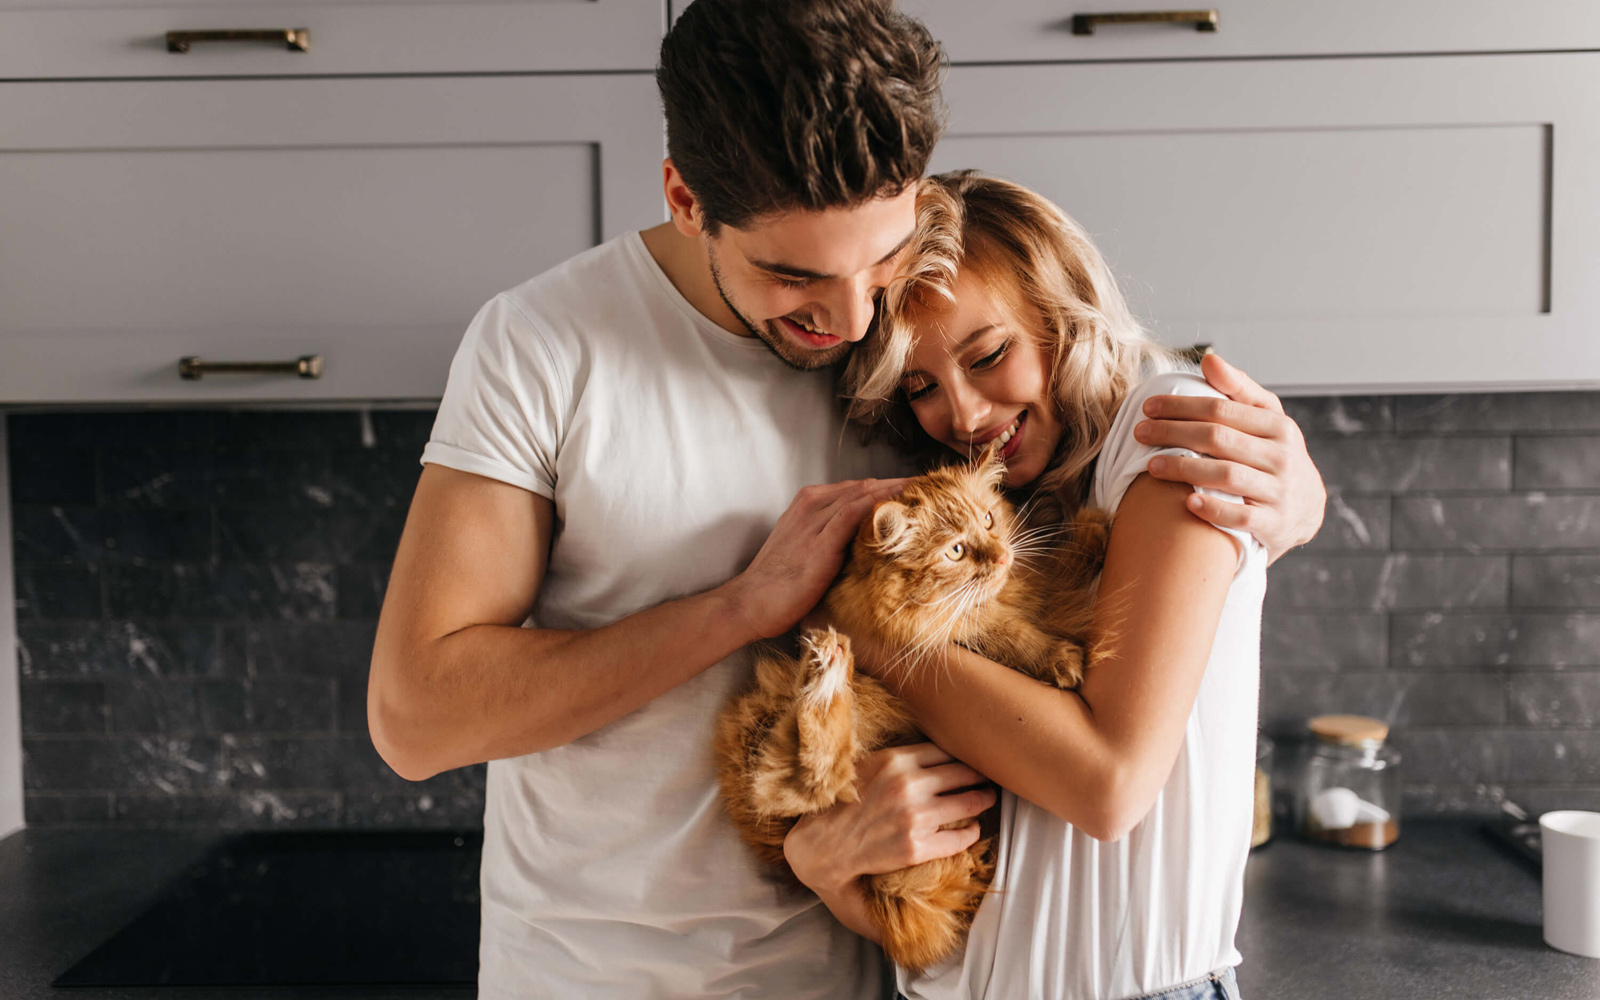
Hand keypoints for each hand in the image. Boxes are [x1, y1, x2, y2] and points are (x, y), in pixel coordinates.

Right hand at [724, 478, 907, 640]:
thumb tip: (864, 544)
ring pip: (860, 496)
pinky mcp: (819, 545)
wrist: (751, 603)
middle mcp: (810, 507)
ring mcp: (814, 523)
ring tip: (922, 492)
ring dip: (892, 492)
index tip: (912, 491)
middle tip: (926, 487)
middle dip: (895, 485)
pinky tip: (897, 507)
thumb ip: (831, 539)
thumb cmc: (777, 583)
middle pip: (862, 487)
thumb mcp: (804, 549)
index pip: (854, 488)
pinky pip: (851, 516)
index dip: (885, 487)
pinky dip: (875, 507)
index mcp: (807, 504)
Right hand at [783, 743, 994, 894]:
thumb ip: (899, 758)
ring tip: (987, 799)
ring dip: (983, 801)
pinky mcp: (917, 847)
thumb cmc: (844, 802)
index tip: (973, 760)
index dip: (964, 756)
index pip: (946, 751)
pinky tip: (972, 829)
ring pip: (969, 803)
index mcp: (896, 760)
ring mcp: (915, 817)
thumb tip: (934, 751)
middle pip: (964, 773)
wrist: (825, 843)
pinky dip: (971, 832)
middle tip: (989, 778)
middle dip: (980, 776)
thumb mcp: (868, 766)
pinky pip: (960, 838)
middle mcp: (909, 785)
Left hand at [1135, 353, 1325, 563]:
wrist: (1306, 509)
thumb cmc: (1274, 455)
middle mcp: (1282, 457)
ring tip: (1151, 466)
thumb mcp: (1267, 420)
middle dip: (1174, 433)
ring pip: (1227, 476)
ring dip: (1184, 469)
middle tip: (1139, 432)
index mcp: (1278, 426)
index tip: (1148, 407)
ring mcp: (1279, 492)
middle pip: (1219, 439)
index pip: (1222, 409)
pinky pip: (1241, 517)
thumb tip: (1208, 359)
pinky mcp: (1274, 524)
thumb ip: (1238, 390)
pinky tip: (1187, 502)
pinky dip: (1214, 509)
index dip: (1181, 406)